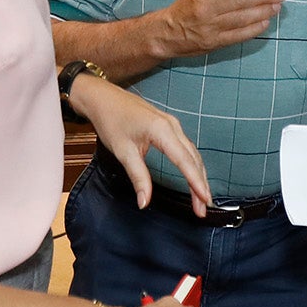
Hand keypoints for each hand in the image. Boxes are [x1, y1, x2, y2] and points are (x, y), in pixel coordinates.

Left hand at [75, 74, 211, 212]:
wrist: (103, 97)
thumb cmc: (111, 120)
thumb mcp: (123, 151)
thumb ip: (138, 177)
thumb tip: (144, 202)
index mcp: (162, 130)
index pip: (184, 161)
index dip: (196, 182)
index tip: (204, 199)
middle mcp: (172, 126)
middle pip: (193, 159)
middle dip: (200, 184)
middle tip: (202, 208)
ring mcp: (172, 124)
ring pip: (192, 153)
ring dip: (198, 175)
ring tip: (200, 198)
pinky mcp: (169, 126)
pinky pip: (186, 147)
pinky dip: (192, 164)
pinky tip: (193, 176)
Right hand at [158, 0, 286, 58]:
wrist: (167, 34)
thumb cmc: (188, 7)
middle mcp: (207, 9)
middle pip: (238, 1)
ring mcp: (212, 27)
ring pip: (242, 19)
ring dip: (262, 12)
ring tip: (277, 6)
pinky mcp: (215, 42)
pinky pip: (238, 35)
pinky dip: (254, 29)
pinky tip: (266, 22)